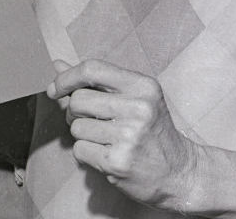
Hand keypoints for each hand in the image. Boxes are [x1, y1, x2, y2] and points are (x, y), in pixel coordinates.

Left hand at [48, 59, 201, 212]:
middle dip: (74, 112)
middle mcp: (138, 108)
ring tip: (105, 139)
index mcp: (142, 86)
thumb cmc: (152, 131)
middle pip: (78, 100)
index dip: (66, 77)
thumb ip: (96, 81)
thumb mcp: (134, 97)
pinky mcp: (118, 162)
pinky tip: (106, 154)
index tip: (55, 89)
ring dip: (83, 134)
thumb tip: (57, 64)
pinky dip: (86, 153)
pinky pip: (79, 150)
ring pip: (76, 127)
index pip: (92, 69)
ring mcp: (129, 136)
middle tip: (89, 120)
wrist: (181, 172)